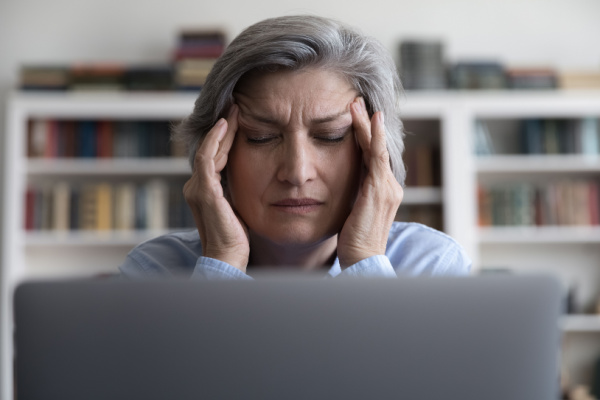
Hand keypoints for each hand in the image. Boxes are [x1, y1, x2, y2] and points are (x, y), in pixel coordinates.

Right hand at [183, 105, 249, 271]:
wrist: (228, 260)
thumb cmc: (236, 240)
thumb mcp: (238, 209)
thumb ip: (237, 192)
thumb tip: (252, 177)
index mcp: (204, 191)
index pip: (213, 156)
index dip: (224, 137)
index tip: (237, 119)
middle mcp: (196, 187)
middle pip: (210, 149)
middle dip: (223, 127)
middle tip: (235, 105)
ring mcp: (198, 188)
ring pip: (208, 149)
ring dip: (221, 128)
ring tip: (234, 109)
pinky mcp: (205, 192)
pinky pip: (208, 158)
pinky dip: (215, 140)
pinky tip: (226, 125)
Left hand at [337, 97, 403, 268]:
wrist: (363, 261)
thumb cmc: (354, 243)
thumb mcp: (353, 214)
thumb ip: (352, 197)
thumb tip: (340, 185)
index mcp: (383, 191)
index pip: (373, 157)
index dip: (364, 136)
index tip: (355, 118)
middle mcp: (389, 186)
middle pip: (377, 147)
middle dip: (366, 124)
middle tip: (355, 101)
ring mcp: (387, 187)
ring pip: (377, 148)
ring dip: (367, 124)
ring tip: (356, 104)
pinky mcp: (379, 190)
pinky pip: (377, 158)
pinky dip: (374, 137)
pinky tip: (370, 121)